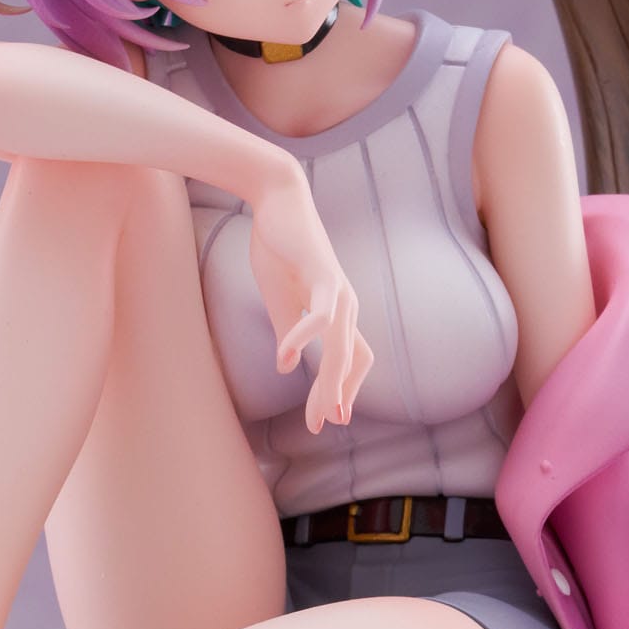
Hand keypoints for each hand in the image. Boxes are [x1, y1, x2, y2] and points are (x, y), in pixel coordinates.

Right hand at [247, 165, 373, 433]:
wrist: (277, 202)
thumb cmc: (279, 249)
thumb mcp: (280, 301)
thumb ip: (288, 334)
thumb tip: (287, 368)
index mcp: (338, 313)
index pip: (350, 362)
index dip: (341, 392)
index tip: (323, 421)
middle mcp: (347, 305)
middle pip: (351, 361)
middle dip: (337, 397)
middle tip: (323, 426)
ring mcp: (338, 291)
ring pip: (342, 347)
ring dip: (331, 382)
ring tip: (319, 410)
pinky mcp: (323, 275)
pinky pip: (319, 316)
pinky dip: (302, 339)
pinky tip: (285, 358)